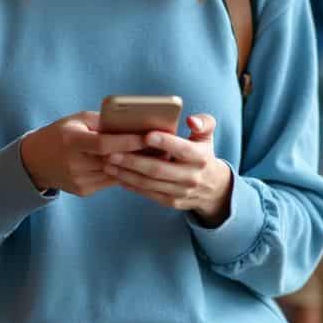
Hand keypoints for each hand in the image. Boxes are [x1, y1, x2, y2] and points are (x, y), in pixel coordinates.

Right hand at [19, 112, 147, 196]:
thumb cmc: (60, 134)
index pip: (104, 144)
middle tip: (162, 147)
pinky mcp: (84, 190)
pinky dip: (123, 173)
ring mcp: (79, 180)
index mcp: (71, 142)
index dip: (128, 141)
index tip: (149, 136)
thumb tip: (131, 123)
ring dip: (135, 166)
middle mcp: (75, 163)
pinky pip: (110, 181)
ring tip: (155, 156)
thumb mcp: (76, 120)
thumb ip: (102, 122)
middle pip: (113, 160)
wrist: (35, 162)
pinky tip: (136, 166)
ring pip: (115, 173)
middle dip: (139, 154)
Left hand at [105, 114, 233, 226]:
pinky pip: (149, 194)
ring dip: (127, 174)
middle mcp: (191, 176)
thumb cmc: (202, 153)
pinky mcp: (172, 202)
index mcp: (200, 157)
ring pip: (150, 183)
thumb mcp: (208, 136)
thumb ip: (203, 122)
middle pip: (158, 169)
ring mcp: (181, 191)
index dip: (165, 142)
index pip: (182, 149)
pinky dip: (132, 185)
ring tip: (109, 164)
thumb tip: (190, 120)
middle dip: (133, 161)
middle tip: (112, 153)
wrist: (213, 187)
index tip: (146, 135)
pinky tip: (118, 176)